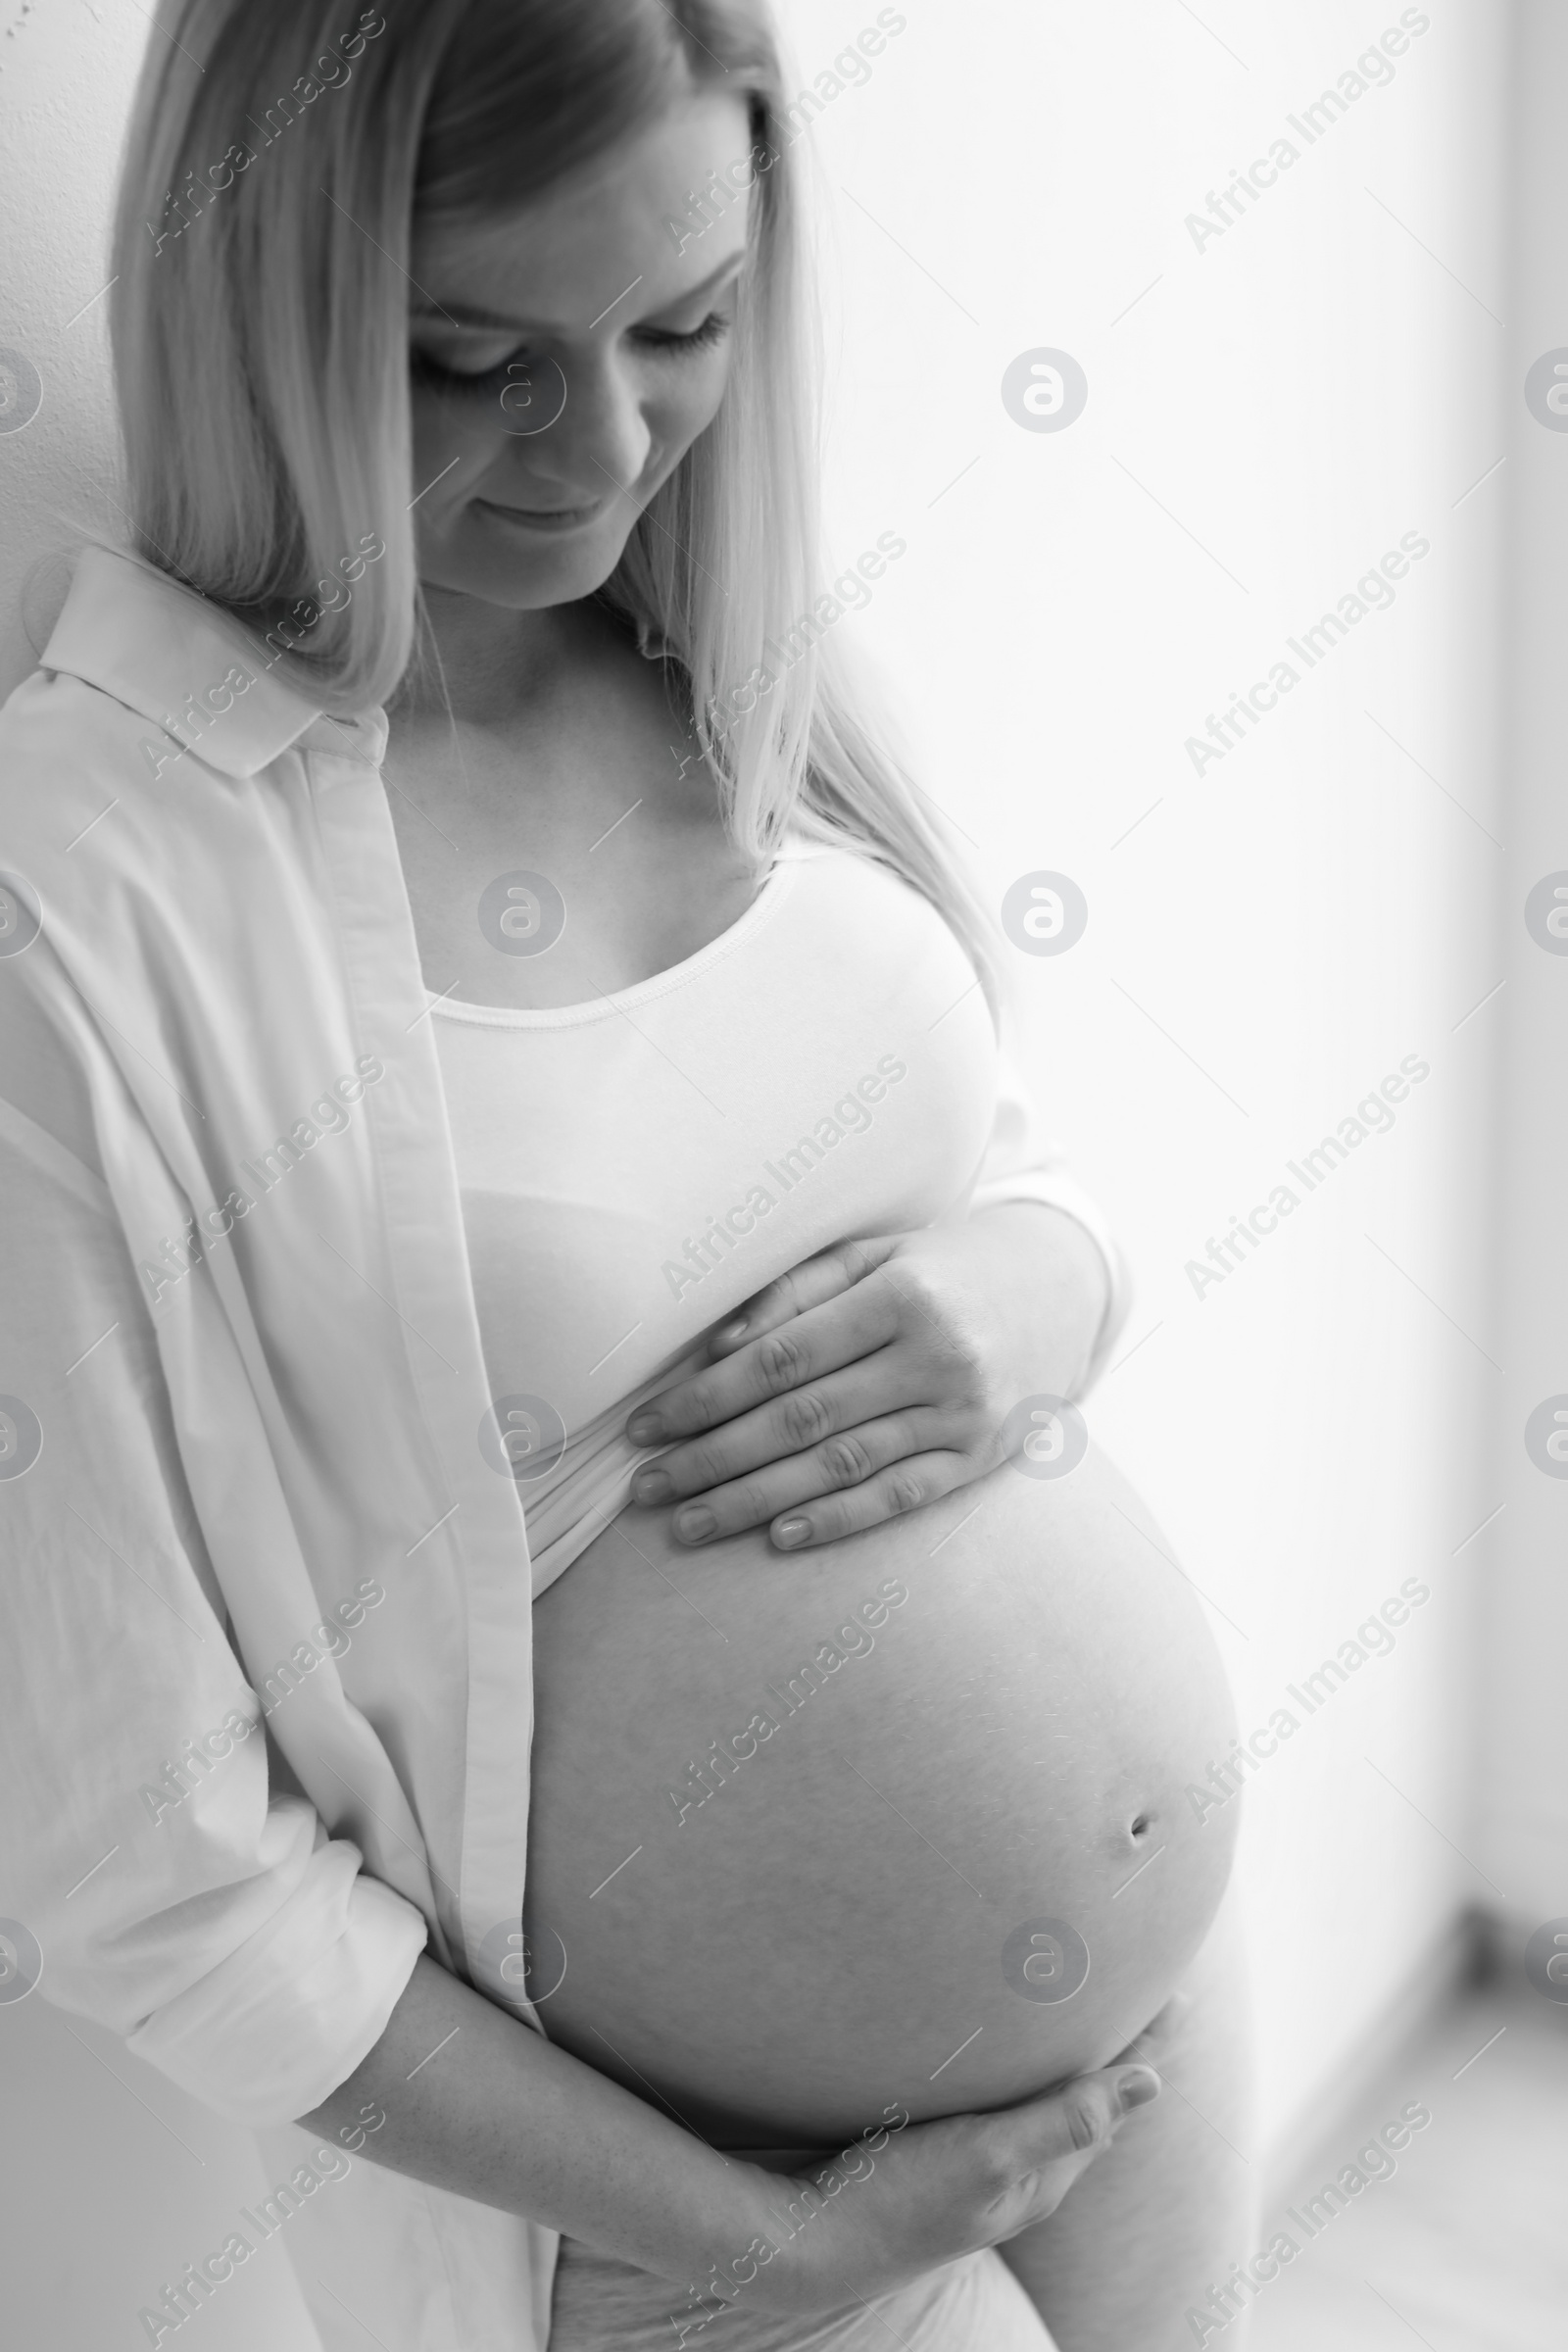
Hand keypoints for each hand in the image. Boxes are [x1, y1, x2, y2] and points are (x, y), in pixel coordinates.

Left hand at [624, 1206, 1109, 1551]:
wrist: (1061, 1287)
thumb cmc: (944, 1266)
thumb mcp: (876, 1254)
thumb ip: (797, 1292)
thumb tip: (718, 1349)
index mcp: (901, 1295)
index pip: (781, 1359)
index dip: (706, 1398)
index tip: (647, 1427)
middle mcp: (935, 1357)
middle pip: (801, 1420)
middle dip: (714, 1458)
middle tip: (648, 1488)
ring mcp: (963, 1414)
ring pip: (840, 1466)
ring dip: (755, 1500)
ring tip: (690, 1524)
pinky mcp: (981, 1458)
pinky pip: (899, 1497)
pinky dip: (838, 1520)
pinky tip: (779, 1537)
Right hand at [728, 2028, 1170, 2318]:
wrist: (807, 2245)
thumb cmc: (898, 2202)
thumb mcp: (988, 2157)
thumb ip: (1066, 2120)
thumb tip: (1152, 2081)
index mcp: (1043, 2179)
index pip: (1114, 2103)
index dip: (1145, 2045)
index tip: (1177, 1989)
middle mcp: (1019, 2176)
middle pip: (1085, 2100)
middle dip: (1114, 2044)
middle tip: (1138, 1982)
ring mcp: (977, 2168)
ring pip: (1043, 2101)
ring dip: (1067, 2053)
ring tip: (1082, 2003)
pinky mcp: (938, 2154)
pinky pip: (1001, 2103)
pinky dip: (1020, 2066)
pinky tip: (1000, 2044)